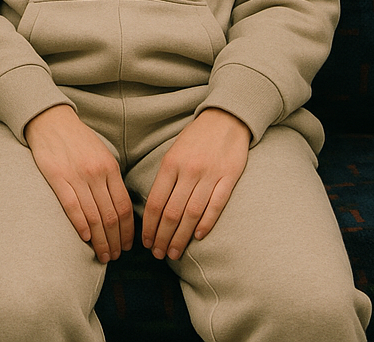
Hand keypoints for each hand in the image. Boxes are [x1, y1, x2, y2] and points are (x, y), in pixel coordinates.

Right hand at [24, 104, 133, 262]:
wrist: (50, 120)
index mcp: (110, 168)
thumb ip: (111, 177)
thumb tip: (120, 207)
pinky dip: (81, 226)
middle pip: (111, 216)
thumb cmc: (77, 139)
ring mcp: (77, 176)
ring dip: (100, 241)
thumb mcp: (102, 153)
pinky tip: (85, 238)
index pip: (124, 207)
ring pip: (94, 217)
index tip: (127, 246)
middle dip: (115, 241)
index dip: (128, 231)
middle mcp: (96, 174)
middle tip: (115, 256)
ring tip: (103, 254)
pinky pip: (72, 207)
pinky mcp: (58, 177)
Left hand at [142, 108, 251, 259]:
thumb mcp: (173, 152)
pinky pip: (215, 206)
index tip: (146, 242)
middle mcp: (188, 171)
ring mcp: (209, 176)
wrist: (225, 120)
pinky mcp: (228, 178)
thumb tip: (151, 207)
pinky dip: (206, 224)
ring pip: (192, 214)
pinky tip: (197, 237)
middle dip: (162, 236)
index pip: (155, 201)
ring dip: (181, 237)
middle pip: (171, 212)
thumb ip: (165, 178)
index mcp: (170, 164)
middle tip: (158, 254)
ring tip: (174, 252)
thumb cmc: (195, 138)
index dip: (149, 225)